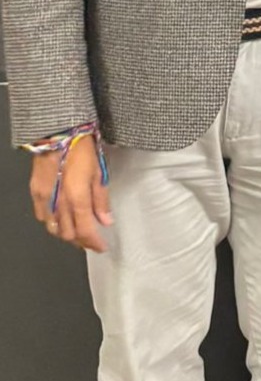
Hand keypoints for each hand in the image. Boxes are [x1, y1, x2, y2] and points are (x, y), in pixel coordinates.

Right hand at [29, 135, 112, 252]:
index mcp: (77, 198)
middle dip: (81, 241)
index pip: (85, 230)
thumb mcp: (99, 172)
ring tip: (79, 232)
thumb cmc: (82, 149)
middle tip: (92, 240)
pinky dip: (53, 223)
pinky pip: (42, 217)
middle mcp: (58, 203)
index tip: (102, 247)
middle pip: (68, 234)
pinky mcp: (35, 193)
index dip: (94, 243)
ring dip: (67, 234)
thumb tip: (106, 221)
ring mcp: (44, 199)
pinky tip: (62, 220)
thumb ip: (101, 199)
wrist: (57, 133)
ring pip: (54, 228)